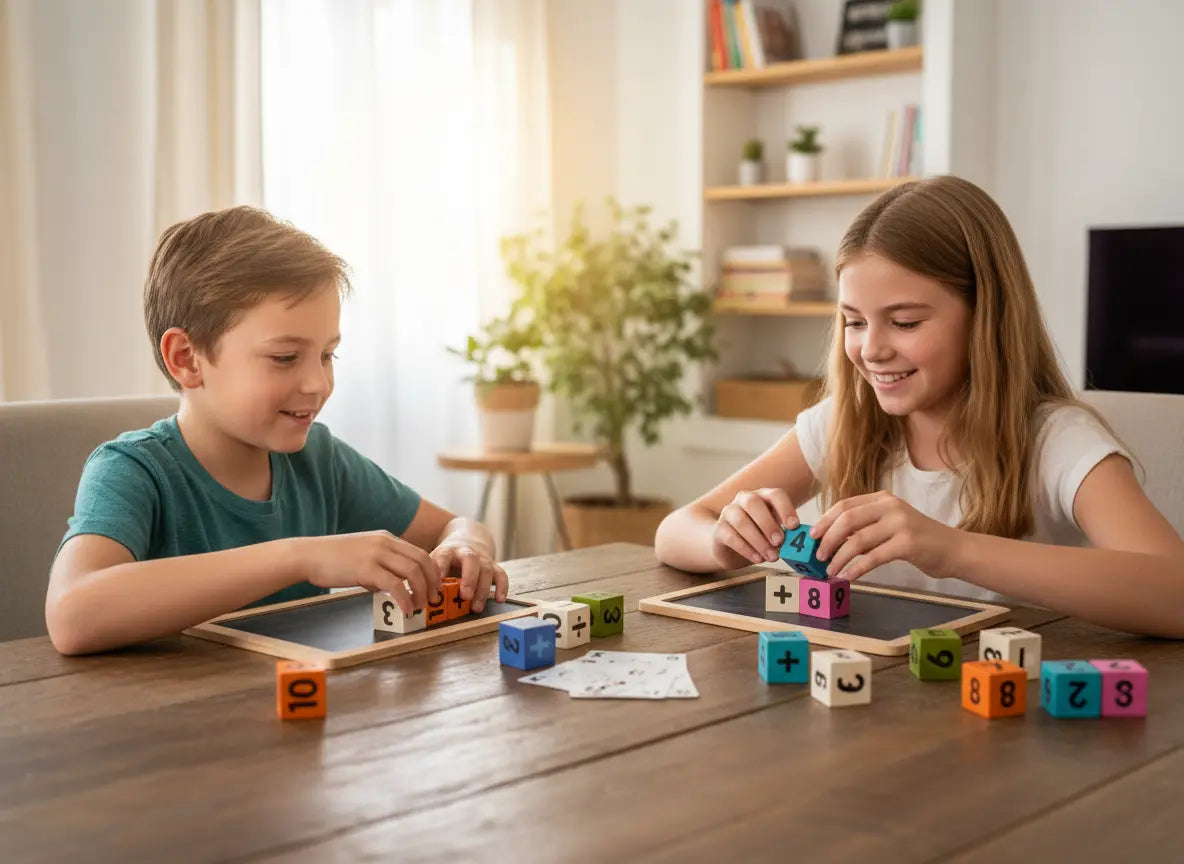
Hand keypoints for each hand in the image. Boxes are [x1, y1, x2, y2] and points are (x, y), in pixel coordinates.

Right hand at [298, 531, 441, 613]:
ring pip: (413, 572)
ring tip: (419, 606)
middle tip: (433, 598)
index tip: (434, 586)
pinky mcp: (366, 569)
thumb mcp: (362, 555)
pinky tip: (405, 609)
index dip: (432, 571)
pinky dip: (405, 599)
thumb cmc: (331, 558)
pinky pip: (395, 585)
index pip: (420, 552)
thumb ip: (379, 567)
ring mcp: (376, 555)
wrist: (307, 555)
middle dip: (432, 582)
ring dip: (421, 592)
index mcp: (386, 538)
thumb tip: (390, 588)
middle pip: (422, 560)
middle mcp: (385, 543)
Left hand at [431, 541, 508, 611]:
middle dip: (469, 579)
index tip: (439, 582)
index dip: (441, 568)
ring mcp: (482, 559)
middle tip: (464, 596)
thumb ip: (428, 576)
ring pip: (487, 570)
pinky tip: (499, 600)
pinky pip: (501, 575)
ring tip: (476, 607)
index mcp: (448, 551)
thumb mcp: (435, 561)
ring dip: (482, 589)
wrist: (467, 539)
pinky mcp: (494, 566)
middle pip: (471, 560)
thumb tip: (417, 597)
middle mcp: (467, 552)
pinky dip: (502, 587)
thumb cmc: (447, 558)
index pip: (444, 556)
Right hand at [711, 488, 799, 568]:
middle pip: (753, 502)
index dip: (785, 508)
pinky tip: (757, 559)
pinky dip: (746, 549)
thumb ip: (783, 532)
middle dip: (768, 523)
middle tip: (779, 542)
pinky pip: (730, 536)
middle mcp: (744, 499)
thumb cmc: (758, 535)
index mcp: (763, 496)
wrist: (728, 545)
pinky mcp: (718, 529)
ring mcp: (728, 512)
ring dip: (758, 540)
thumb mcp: (773, 531)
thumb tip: (797, 542)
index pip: (775, 494)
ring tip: (772, 557)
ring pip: (740, 520)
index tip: (794, 526)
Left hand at [812, 491, 958, 579]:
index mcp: (883, 499)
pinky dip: (857, 568)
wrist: (954, 550)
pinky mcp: (908, 544)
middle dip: (828, 539)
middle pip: (847, 519)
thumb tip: (831, 540)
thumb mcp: (890, 526)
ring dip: (840, 557)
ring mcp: (900, 524)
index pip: (845, 505)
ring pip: (858, 539)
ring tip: (830, 571)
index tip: (812, 537)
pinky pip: (874, 557)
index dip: (825, 521)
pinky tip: (848, 577)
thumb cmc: (918, 540)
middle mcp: (890, 507)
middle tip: (818, 556)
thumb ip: (865, 528)